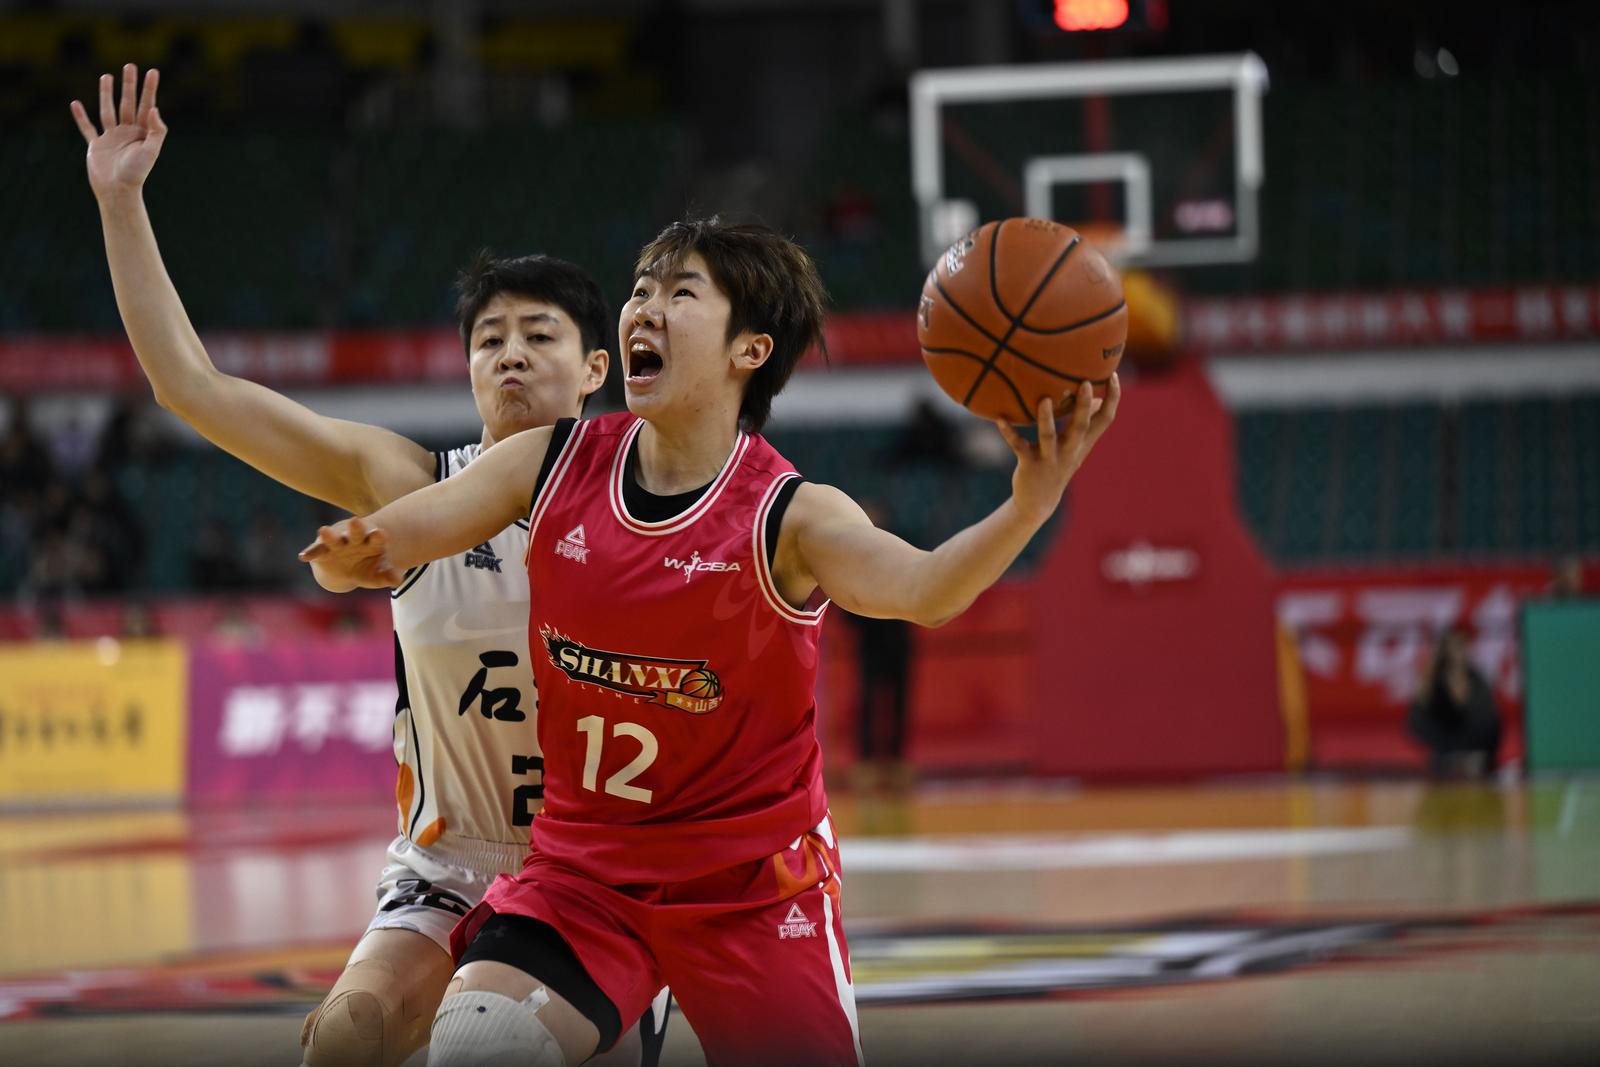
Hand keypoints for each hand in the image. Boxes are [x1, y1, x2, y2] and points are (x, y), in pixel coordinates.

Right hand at [71, 64, 167, 202]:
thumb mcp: (151, 151)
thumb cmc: (136, 173)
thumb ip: (156, 130)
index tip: (152, 71)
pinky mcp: (96, 145)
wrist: (118, 191)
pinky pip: (87, 128)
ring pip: (108, 110)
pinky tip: (75, 104)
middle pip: (127, 103)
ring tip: (106, 76)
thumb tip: (154, 108)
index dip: (149, 89)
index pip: (146, 105)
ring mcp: (111, 138)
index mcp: (142, 133)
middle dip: (129, 85)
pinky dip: (80, 117)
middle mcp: (127, 132)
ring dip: (106, 93)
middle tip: (130, 65)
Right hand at [297, 517, 406, 589]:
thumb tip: (398, 580)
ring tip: (324, 530)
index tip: (380, 534)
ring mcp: (337, 544)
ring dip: (329, 535)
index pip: (376, 538)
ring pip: (333, 538)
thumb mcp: (378, 575)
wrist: (346, 568)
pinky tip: (304, 556)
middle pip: (356, 532)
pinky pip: (316, 551)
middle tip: (355, 521)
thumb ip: (388, 575)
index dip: (377, 536)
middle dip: (355, 528)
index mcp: (372, 542)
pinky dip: (310, 553)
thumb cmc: (367, 568)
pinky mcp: (322, 551)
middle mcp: (354, 539)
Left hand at [995, 374, 1120, 526]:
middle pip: (1081, 426)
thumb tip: (1096, 398)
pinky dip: (1009, 433)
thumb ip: (1086, 425)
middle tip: (1086, 382)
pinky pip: (1018, 446)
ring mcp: (1050, 458)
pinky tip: (1000, 419)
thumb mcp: (1075, 447)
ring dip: (1046, 419)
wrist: (1038, 502)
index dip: (1112, 398)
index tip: (1113, 374)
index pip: (1105, 419)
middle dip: (1083, 406)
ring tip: (1044, 400)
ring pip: (1049, 436)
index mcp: (1083, 443)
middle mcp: (1070, 450)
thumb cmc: (1057, 464)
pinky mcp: (1029, 465)